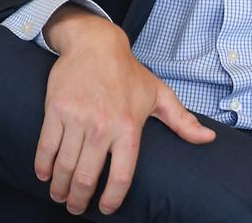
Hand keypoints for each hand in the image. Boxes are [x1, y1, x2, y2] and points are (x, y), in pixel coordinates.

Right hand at [38, 7, 215, 214]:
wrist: (96, 45)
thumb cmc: (129, 73)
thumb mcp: (159, 94)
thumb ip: (182, 121)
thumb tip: (209, 138)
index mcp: (129, 127)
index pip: (121, 175)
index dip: (112, 199)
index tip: (106, 208)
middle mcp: (102, 126)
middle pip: (86, 178)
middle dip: (78, 200)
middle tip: (75, 207)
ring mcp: (77, 119)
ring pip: (64, 167)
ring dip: (59, 188)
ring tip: (60, 196)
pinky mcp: (55, 111)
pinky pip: (45, 148)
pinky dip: (42, 167)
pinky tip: (44, 175)